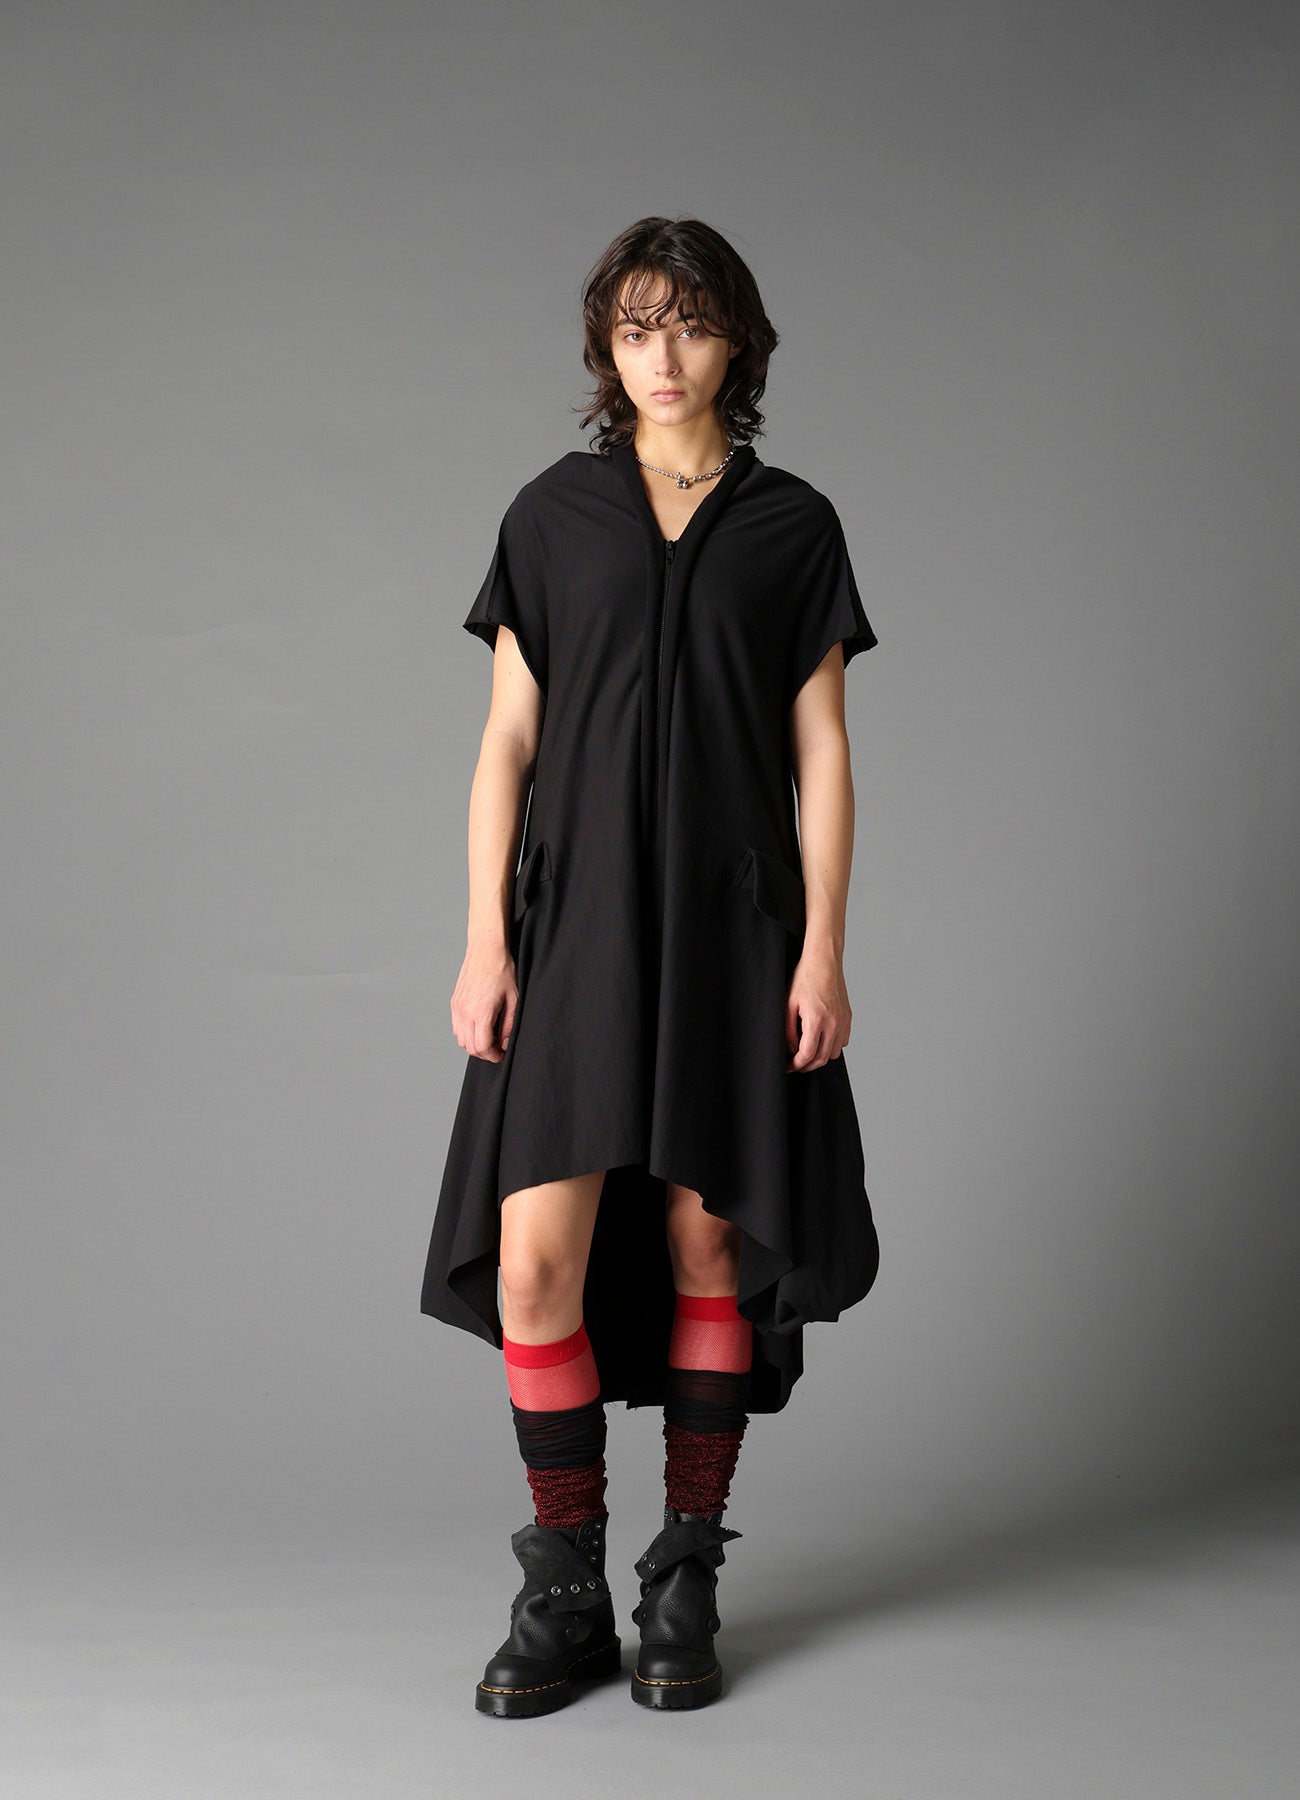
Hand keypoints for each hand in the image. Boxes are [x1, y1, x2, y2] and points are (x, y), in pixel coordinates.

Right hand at [451, 942, 518, 1061]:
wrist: (486, 950)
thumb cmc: (502, 971)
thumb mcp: (513, 1000)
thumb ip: (508, 1025)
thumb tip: (504, 1044)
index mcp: (480, 1012)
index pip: (482, 1047)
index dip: (493, 1056)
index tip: (502, 1054)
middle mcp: (464, 1012)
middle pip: (470, 1047)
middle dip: (485, 1052)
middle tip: (498, 1048)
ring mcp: (457, 1007)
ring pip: (461, 1039)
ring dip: (474, 1043)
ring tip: (490, 1037)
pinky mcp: (454, 1002)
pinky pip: (456, 1027)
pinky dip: (466, 1033)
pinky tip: (479, 1026)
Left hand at [785, 947, 851, 1071]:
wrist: (824, 961)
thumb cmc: (804, 978)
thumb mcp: (789, 1004)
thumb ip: (789, 1030)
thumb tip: (792, 1049)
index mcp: (817, 1019)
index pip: (807, 1054)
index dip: (796, 1065)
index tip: (788, 1067)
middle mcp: (833, 1023)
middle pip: (821, 1059)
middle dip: (806, 1066)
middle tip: (795, 1065)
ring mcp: (843, 1021)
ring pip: (833, 1053)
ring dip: (820, 1057)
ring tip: (806, 1052)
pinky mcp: (848, 1017)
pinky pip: (842, 1042)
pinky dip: (831, 1047)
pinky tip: (820, 1040)